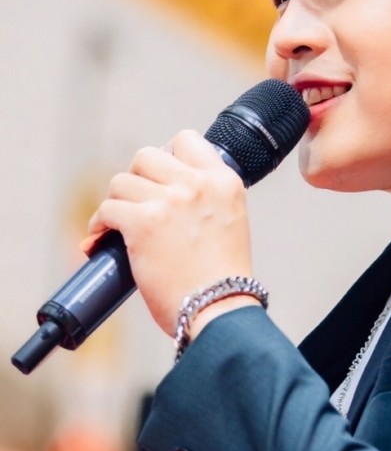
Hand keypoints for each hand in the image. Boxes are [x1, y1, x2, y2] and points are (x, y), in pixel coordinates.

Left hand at [85, 131, 253, 335]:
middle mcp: (197, 184)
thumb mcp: (230, 222)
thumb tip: (166, 192)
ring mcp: (169, 201)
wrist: (219, 309)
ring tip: (117, 223)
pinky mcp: (143, 222)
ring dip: (116, 203)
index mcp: (223, 182)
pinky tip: (101, 237)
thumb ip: (207, 200)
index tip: (159, 178)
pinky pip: (107, 209)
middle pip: (147, 156)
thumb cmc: (223, 280)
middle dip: (136, 179)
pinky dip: (99, 224)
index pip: (186, 140)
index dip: (167, 157)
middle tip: (136, 203)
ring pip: (121, 181)